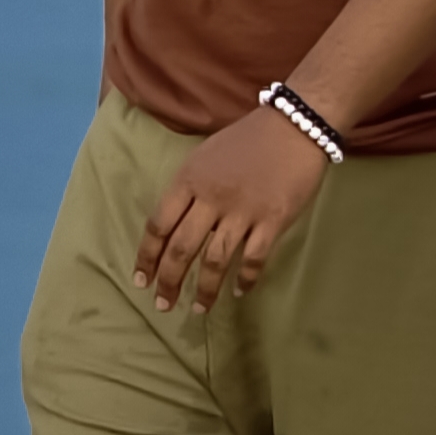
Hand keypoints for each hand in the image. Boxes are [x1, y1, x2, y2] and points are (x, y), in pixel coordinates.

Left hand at [134, 106, 330, 312]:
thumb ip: (189, 189)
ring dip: (204, 289)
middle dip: (168, 281)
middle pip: (181, 248)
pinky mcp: (273, 220)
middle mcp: (211, 198)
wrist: (294, 126)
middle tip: (162, 305)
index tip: (141, 280)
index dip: (147, 256)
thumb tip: (175, 223)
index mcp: (189, 179)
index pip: (159, 225)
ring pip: (215, 260)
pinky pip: (253, 259)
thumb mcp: (205, 155)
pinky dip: (244, 280)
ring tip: (197, 309)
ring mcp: (243, 211)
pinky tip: (239, 292)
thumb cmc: (248, 140)